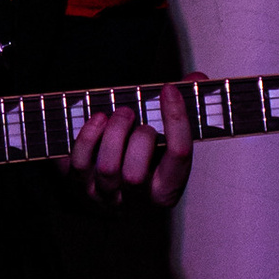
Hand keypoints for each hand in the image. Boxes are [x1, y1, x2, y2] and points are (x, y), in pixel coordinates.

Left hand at [70, 77, 195, 210]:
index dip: (176, 119)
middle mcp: (137, 198)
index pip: (179, 156)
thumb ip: (183, 111)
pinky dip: (88, 136)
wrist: (116, 194)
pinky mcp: (81, 185)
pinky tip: (98, 120)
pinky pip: (81, 162)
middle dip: (138, 136)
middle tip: (134, 114)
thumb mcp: (168, 142)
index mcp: (168, 188)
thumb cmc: (146, 162)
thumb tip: (196, 79)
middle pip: (136, 173)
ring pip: (108, 169)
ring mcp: (106, 195)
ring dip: (113, 132)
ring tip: (120, 113)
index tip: (169, 90)